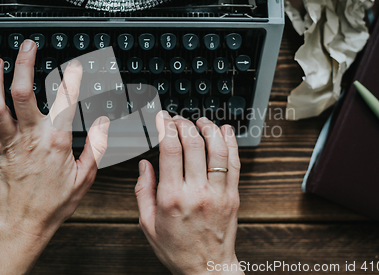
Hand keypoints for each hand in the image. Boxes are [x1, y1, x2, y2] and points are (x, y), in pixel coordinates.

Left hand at [0, 39, 109, 274]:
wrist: (24, 222)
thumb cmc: (53, 202)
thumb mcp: (85, 177)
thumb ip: (97, 147)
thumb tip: (102, 123)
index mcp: (56, 141)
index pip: (65, 101)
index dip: (71, 78)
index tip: (74, 65)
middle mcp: (30, 137)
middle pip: (22, 93)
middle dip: (24, 65)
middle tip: (27, 47)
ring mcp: (8, 142)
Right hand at [135, 113, 242, 274]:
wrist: (207, 269)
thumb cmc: (177, 249)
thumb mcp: (148, 224)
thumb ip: (143, 191)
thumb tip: (145, 164)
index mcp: (172, 198)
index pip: (170, 150)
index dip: (165, 127)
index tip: (162, 118)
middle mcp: (197, 192)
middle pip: (193, 144)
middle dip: (184, 124)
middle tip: (177, 119)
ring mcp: (218, 193)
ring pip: (217, 149)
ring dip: (208, 128)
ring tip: (200, 121)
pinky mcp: (233, 195)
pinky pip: (235, 163)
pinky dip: (230, 142)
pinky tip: (223, 131)